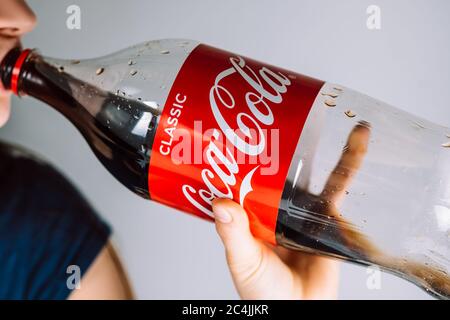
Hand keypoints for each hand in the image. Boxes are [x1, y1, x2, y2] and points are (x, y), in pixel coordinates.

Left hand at [212, 122, 369, 298]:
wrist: (302, 312)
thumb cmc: (266, 294)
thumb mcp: (243, 261)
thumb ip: (232, 235)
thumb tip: (220, 202)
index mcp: (251, 216)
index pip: (244, 178)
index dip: (241, 155)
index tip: (237, 127)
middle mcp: (275, 210)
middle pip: (279, 170)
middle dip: (281, 144)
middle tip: (282, 112)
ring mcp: (301, 213)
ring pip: (310, 174)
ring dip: (320, 147)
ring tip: (323, 115)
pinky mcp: (327, 220)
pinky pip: (340, 188)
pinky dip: (349, 165)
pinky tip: (356, 142)